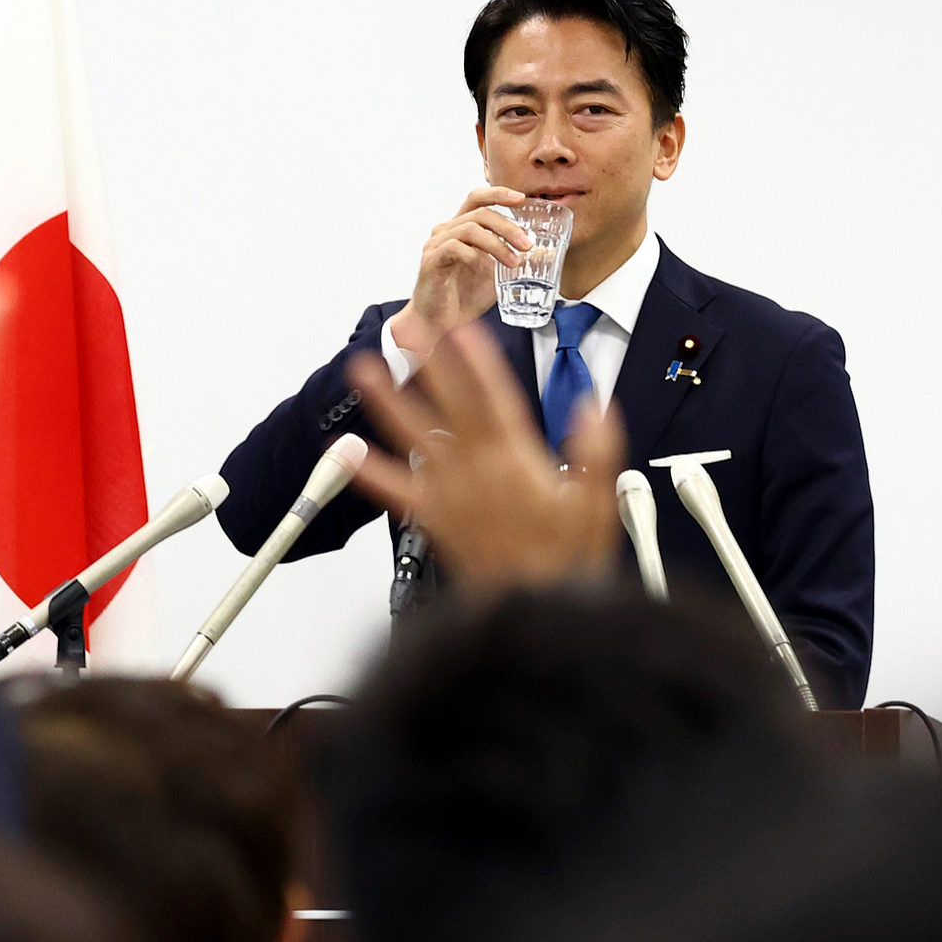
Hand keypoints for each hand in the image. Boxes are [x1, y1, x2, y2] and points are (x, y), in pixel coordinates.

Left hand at [348, 323, 624, 596]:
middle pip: (449, 407)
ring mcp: (450, 495)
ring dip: (387, 403)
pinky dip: (368, 472)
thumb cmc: (564, 562)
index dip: (477, 362)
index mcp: (517, 461)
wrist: (531, 610)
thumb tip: (595, 407)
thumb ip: (596, 452)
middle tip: (408, 331)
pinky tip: (345, 454)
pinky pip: (395, 492)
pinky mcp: (432, 519)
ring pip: (414, 437)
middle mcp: (477, 472)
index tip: (461, 331)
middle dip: (429, 366)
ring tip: (364, 372)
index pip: (495, 399)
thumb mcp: (595, 505)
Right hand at [388, 187, 533, 358]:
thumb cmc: (463, 298)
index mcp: (460, 228)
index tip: (522, 199)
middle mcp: (446, 231)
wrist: (439, 324)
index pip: (477, 199)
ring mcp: (436, 244)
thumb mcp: (497, 277)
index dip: (498, 194)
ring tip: (513, 262)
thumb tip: (546, 253)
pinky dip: (474, 257)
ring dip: (497, 244)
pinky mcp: (431, 261)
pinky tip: (483, 270)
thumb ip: (515, 261)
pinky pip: (454, 248)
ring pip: (470, 229)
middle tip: (526, 244)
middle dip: (508, 226)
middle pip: (479, 212)